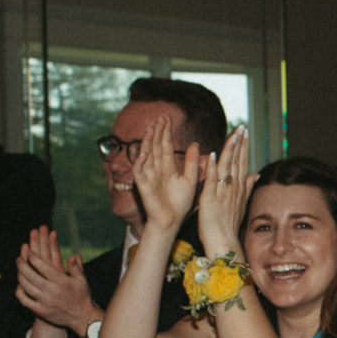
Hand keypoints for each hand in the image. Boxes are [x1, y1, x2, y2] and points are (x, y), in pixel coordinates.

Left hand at [16, 225, 99, 337]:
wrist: (82, 317)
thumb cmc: (81, 296)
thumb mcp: (82, 280)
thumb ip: (76, 267)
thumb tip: (73, 255)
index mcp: (61, 281)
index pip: (42, 266)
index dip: (33, 258)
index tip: (29, 253)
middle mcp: (52, 291)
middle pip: (31, 275)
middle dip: (22, 265)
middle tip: (19, 259)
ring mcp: (45, 301)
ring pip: (26, 286)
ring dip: (20, 276)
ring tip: (19, 270)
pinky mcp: (40, 311)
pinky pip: (24, 300)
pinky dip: (19, 292)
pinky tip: (19, 286)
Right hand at [132, 114, 201, 234]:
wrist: (171, 220)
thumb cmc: (180, 203)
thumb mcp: (190, 179)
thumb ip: (193, 162)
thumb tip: (196, 144)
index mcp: (168, 167)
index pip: (166, 145)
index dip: (166, 132)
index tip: (168, 117)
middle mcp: (157, 169)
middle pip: (155, 146)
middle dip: (158, 132)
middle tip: (160, 117)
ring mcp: (149, 175)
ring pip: (147, 154)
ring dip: (148, 141)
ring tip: (152, 127)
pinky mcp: (143, 185)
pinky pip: (140, 171)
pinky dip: (141, 162)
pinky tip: (145, 152)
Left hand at [196, 127, 256, 256]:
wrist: (224, 242)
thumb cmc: (229, 226)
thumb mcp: (240, 204)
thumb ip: (247, 188)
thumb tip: (257, 174)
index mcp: (238, 188)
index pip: (241, 162)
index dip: (243, 146)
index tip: (244, 131)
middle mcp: (232, 188)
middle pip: (237, 161)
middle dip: (239, 143)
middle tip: (242, 126)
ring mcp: (222, 193)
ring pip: (227, 167)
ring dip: (230, 150)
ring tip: (233, 134)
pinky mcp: (210, 199)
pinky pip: (212, 181)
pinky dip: (213, 168)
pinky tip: (214, 154)